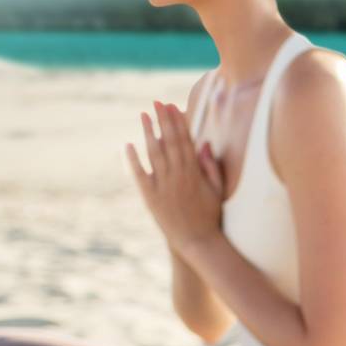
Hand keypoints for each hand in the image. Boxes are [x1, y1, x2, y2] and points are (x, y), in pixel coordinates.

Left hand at [126, 100, 226, 254]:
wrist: (197, 242)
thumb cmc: (209, 215)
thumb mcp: (216, 190)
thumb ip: (210, 167)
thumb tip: (204, 144)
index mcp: (194, 173)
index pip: (185, 141)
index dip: (178, 122)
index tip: (172, 106)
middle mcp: (178, 176)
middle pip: (169, 142)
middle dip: (163, 121)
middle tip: (157, 103)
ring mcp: (163, 186)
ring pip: (154, 154)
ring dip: (149, 133)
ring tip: (144, 116)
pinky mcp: (150, 197)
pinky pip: (139, 175)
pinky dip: (133, 160)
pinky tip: (128, 145)